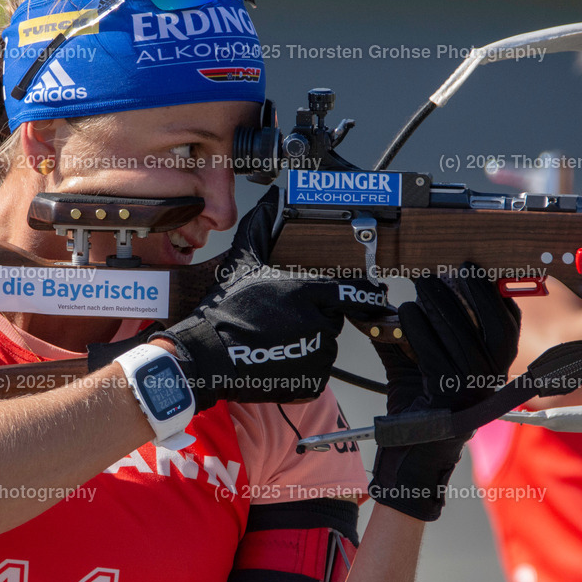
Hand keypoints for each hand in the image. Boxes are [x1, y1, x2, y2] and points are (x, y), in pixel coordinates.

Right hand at [154, 187, 389, 409]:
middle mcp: (318, 324)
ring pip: (327, 343)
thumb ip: (260, 228)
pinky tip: (281, 356)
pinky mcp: (312, 380)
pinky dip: (305, 365)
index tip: (372, 293)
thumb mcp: (243, 263)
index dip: (361, 292)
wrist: (209, 357)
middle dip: (318, 314)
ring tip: (279, 338)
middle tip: (288, 316)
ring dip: (312, 340)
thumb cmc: (226, 311)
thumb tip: (270, 201)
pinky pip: (318, 369)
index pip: (350, 291)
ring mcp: (317, 355)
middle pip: (334, 316)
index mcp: (307, 293)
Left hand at [370, 269, 520, 520]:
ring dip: (443, 307)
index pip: (508, 330)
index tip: (475, 269)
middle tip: (446, 269)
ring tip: (424, 283)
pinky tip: (407, 314)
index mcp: (492, 373)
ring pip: (464, 343)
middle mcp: (489, 385)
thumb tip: (396, 296)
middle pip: (494, 333)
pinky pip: (435, 362)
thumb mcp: (420, 363)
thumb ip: (414, 331)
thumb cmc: (418, 405)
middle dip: (475, 295)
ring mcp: (470, 397)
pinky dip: (421, 333)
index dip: (495, 297)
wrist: (408, 458)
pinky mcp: (446, 405)